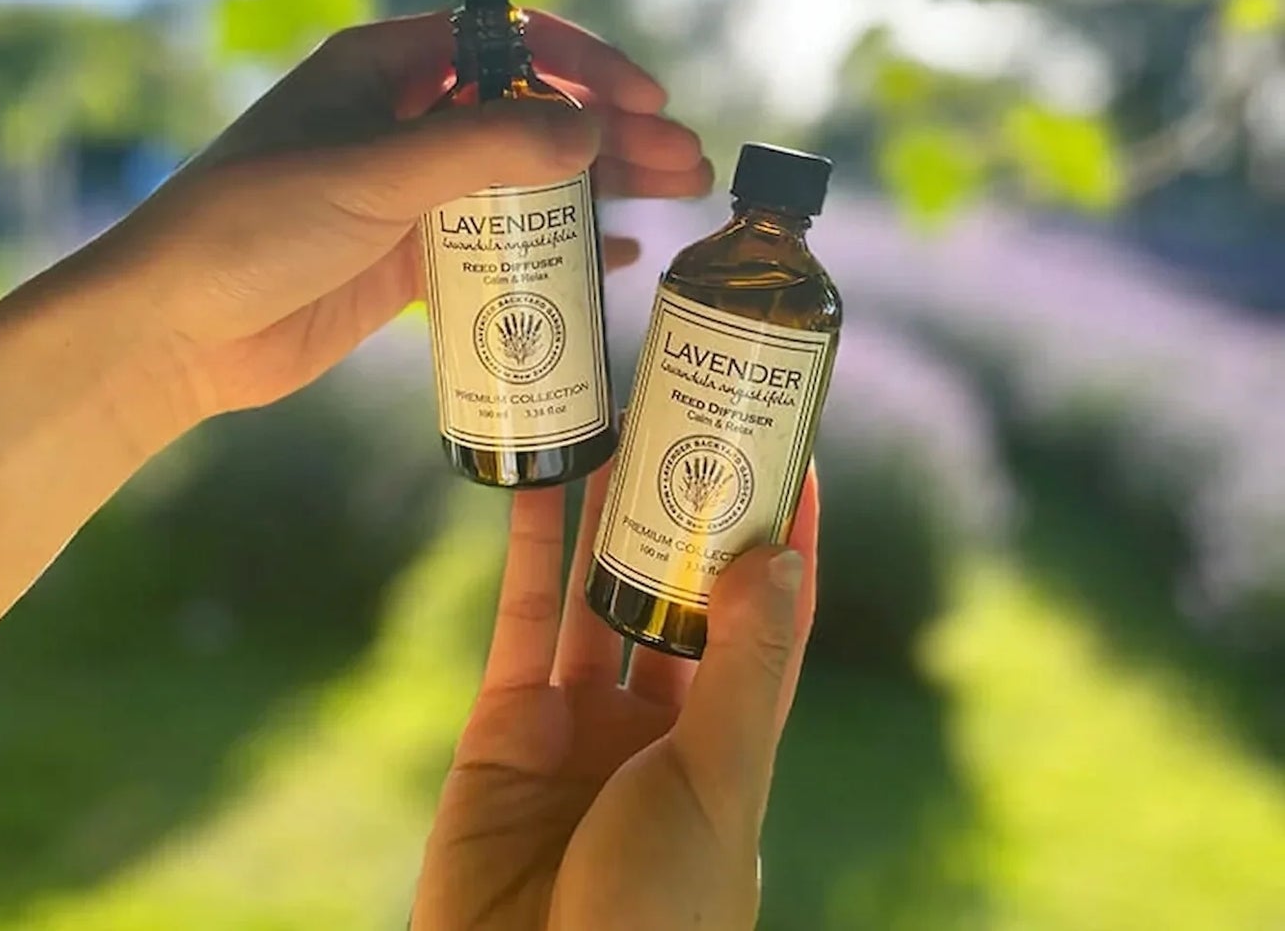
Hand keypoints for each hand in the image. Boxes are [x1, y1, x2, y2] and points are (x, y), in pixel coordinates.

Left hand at [91, 10, 710, 429]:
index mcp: (383, 68)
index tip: (645, 99)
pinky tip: (613, 257)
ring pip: (523, 178)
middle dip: (608, 132)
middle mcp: (402, 119)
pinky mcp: (409, 258)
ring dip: (596, 187)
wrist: (173, 333)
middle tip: (683, 160)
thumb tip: (593, 131)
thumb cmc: (253, 226)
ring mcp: (408, 192)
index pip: (505, 42)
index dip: (582, 65)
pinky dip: (555, 245)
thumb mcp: (372, 173)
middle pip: (528, 112)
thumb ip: (485, 148)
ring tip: (674, 198)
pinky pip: (500, 242)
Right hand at [413, 465, 819, 930]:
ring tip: (621, 427)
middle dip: (686, 513)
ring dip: (610, 515)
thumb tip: (781, 553)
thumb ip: (746, 670)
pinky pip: (521, 618)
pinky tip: (544, 482)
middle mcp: (658, 726)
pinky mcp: (505, 726)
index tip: (795, 454)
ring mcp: (581, 724)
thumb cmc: (655, 919)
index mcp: (728, 746)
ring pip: (598, 591)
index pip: (771, 620)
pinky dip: (532, 548)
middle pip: (679, 592)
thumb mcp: (717, 789)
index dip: (786, 539)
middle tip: (693, 420)